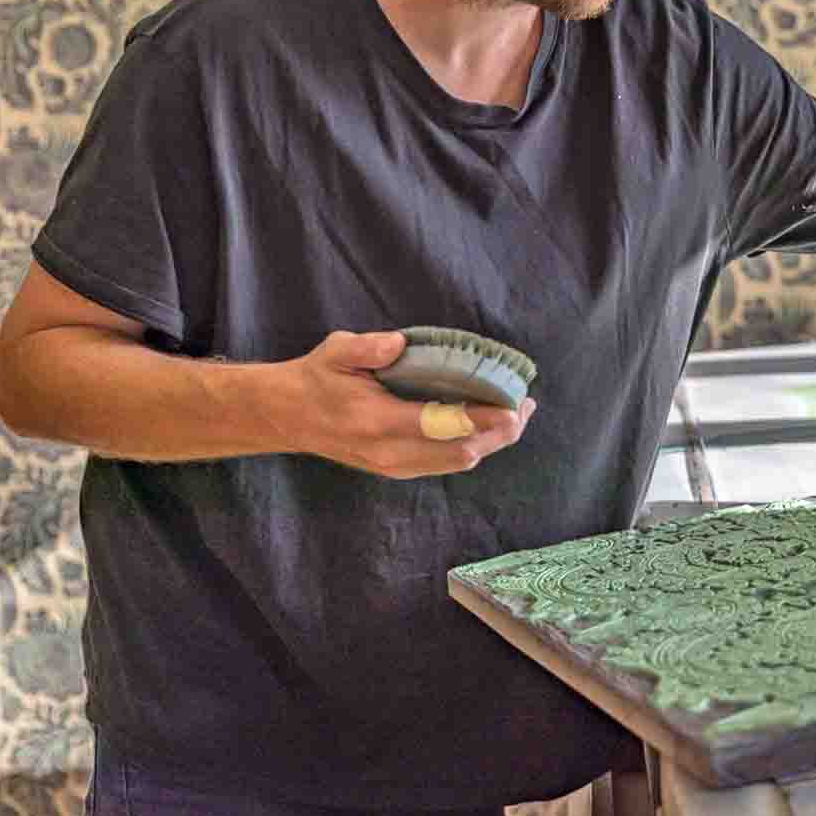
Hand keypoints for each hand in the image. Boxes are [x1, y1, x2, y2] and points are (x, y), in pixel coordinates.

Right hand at [270, 330, 535, 477]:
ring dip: (491, 442)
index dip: (483, 418)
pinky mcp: (397, 470)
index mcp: (376, 421)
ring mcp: (394, 466)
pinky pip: (445, 464)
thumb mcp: (335, 352)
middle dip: (500, 433)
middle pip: (460, 452)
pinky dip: (472, 447)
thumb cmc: (317, 378)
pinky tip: (487, 427)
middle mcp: (389, 452)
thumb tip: (399, 345)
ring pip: (457, 462)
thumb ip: (366, 348)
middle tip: (527, 406)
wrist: (288, 417)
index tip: (515, 406)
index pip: (441, 424)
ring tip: (517, 415)